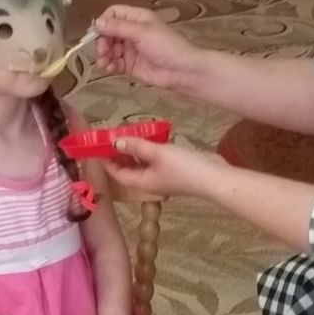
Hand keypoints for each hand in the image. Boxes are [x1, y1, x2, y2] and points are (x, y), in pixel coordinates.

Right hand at [94, 5, 202, 93]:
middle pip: (108, 32)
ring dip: (103, 55)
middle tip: (102, 52)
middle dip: (102, 41)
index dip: (103, 22)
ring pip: (109, 48)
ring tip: (104, 63)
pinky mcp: (130, 65)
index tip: (96, 33)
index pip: (113, 14)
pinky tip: (109, 68)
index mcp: (137, 18)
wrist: (183, 72)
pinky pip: (114, 62)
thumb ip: (118, 27)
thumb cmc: (167, 46)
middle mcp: (132, 31)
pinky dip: (109, 65)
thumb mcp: (142, 33)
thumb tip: (96, 23)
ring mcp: (131, 49)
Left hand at [104, 136, 220, 200]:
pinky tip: (151, 137)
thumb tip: (114, 142)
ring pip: (142, 163)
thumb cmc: (184, 167)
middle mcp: (150, 181)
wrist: (214, 177)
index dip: (106, 161)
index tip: (99, 145)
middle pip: (128, 169)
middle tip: (112, 135)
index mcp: (142, 181)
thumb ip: (136, 146)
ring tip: (128, 132)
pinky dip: (149, 150)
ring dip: (134, 150)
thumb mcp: (158, 153)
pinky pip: (155, 160)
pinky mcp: (174, 169)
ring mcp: (163, 176)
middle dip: (119, 154)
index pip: (117, 174)